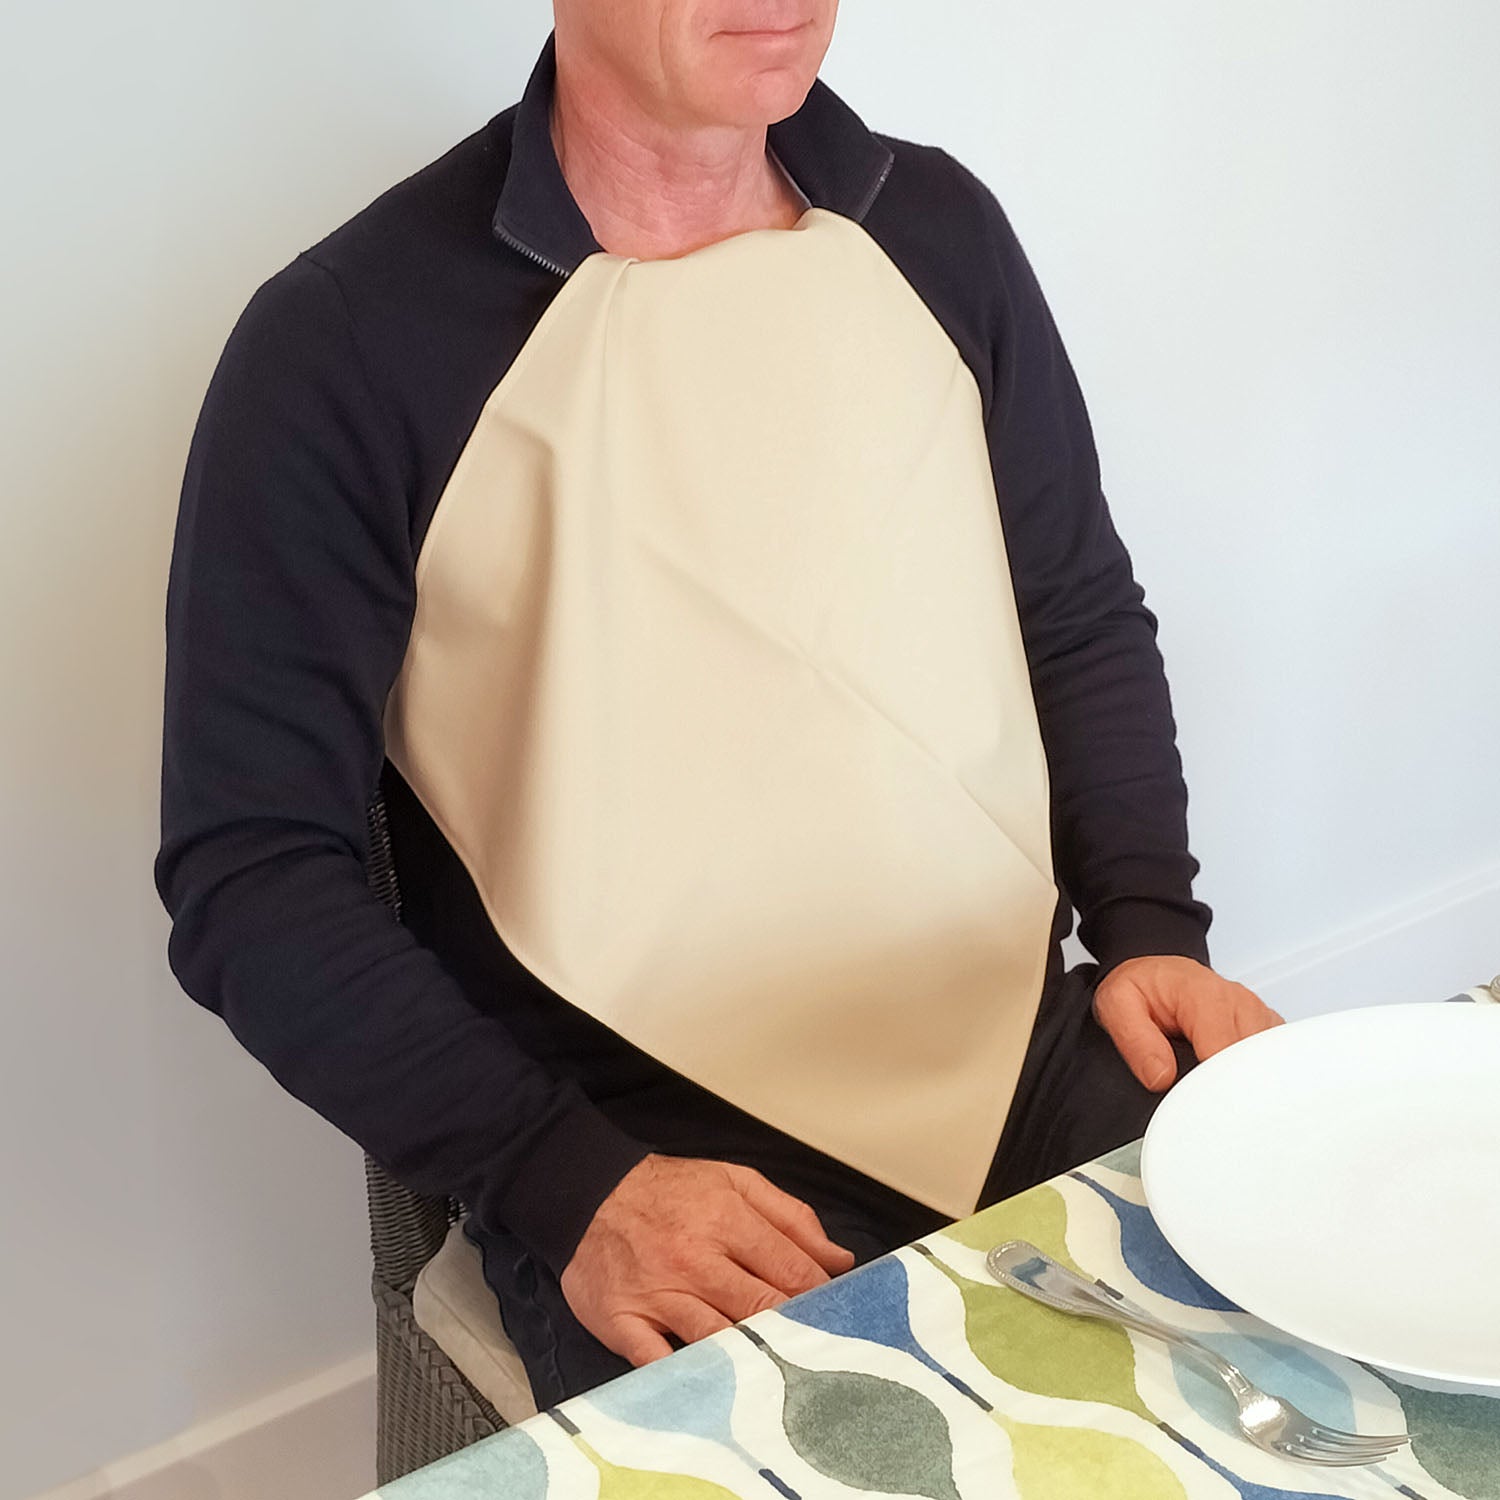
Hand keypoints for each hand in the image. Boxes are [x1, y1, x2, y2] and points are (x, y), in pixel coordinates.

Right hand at [559, 1153, 855, 1366]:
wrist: (589, 1191)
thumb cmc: (669, 1191)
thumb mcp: (735, 1181)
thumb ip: (791, 1217)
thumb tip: (839, 1260)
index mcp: (727, 1219)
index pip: (792, 1271)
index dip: (822, 1299)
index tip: (836, 1317)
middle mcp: (694, 1259)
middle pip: (761, 1307)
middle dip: (795, 1331)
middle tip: (818, 1353)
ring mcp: (658, 1295)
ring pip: (717, 1339)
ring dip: (752, 1360)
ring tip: (781, 1379)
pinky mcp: (623, 1322)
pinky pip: (657, 1363)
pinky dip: (685, 1380)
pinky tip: (714, 1395)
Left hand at [1092, 954, 1282, 1091]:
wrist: (1155, 972)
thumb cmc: (1142, 986)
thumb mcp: (1117, 1005)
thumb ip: (1137, 1042)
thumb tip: (1161, 1077)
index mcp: (1206, 997)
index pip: (1225, 1055)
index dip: (1213, 1089)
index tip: (1199, 1110)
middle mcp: (1239, 1003)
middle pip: (1253, 1064)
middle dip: (1231, 1092)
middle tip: (1203, 1109)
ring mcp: (1257, 1015)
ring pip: (1268, 1066)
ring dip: (1246, 1086)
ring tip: (1217, 1095)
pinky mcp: (1266, 1028)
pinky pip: (1273, 1062)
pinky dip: (1258, 1078)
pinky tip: (1235, 1084)